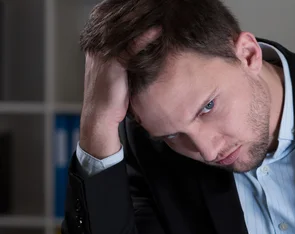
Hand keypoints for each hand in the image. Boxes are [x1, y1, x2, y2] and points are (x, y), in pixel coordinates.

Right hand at [79, 28, 160, 158]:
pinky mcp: (113, 64)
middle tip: (152, 14)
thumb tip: (144, 58)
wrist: (101, 118)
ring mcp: (104, 56)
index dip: (130, 25)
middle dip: (136, 21)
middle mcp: (98, 51)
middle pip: (119, 31)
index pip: (114, 33)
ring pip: (124, 36)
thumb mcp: (119, 78)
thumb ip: (126, 65)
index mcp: (97, 52)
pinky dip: (144, 39)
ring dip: (140, 26)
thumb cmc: (111, 101)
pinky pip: (131, 48)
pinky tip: (156, 32)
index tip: (146, 18)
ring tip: (156, 19)